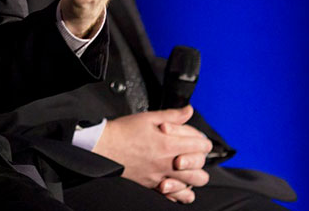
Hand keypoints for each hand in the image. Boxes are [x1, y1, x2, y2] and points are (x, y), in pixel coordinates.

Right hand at [93, 106, 212, 203]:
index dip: (203, 141)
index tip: (199, 139)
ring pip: (191, 185)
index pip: (201, 146)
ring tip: (188, 169)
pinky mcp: (152, 186)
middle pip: (200, 169)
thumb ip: (173, 115)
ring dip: (193, 177)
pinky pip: (175, 197)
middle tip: (194, 153)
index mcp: (168, 145)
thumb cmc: (123, 132)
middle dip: (201, 160)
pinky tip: (178, 183)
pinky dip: (180, 192)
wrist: (104, 146)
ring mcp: (160, 177)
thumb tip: (188, 111)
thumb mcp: (149, 117)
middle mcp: (167, 164)